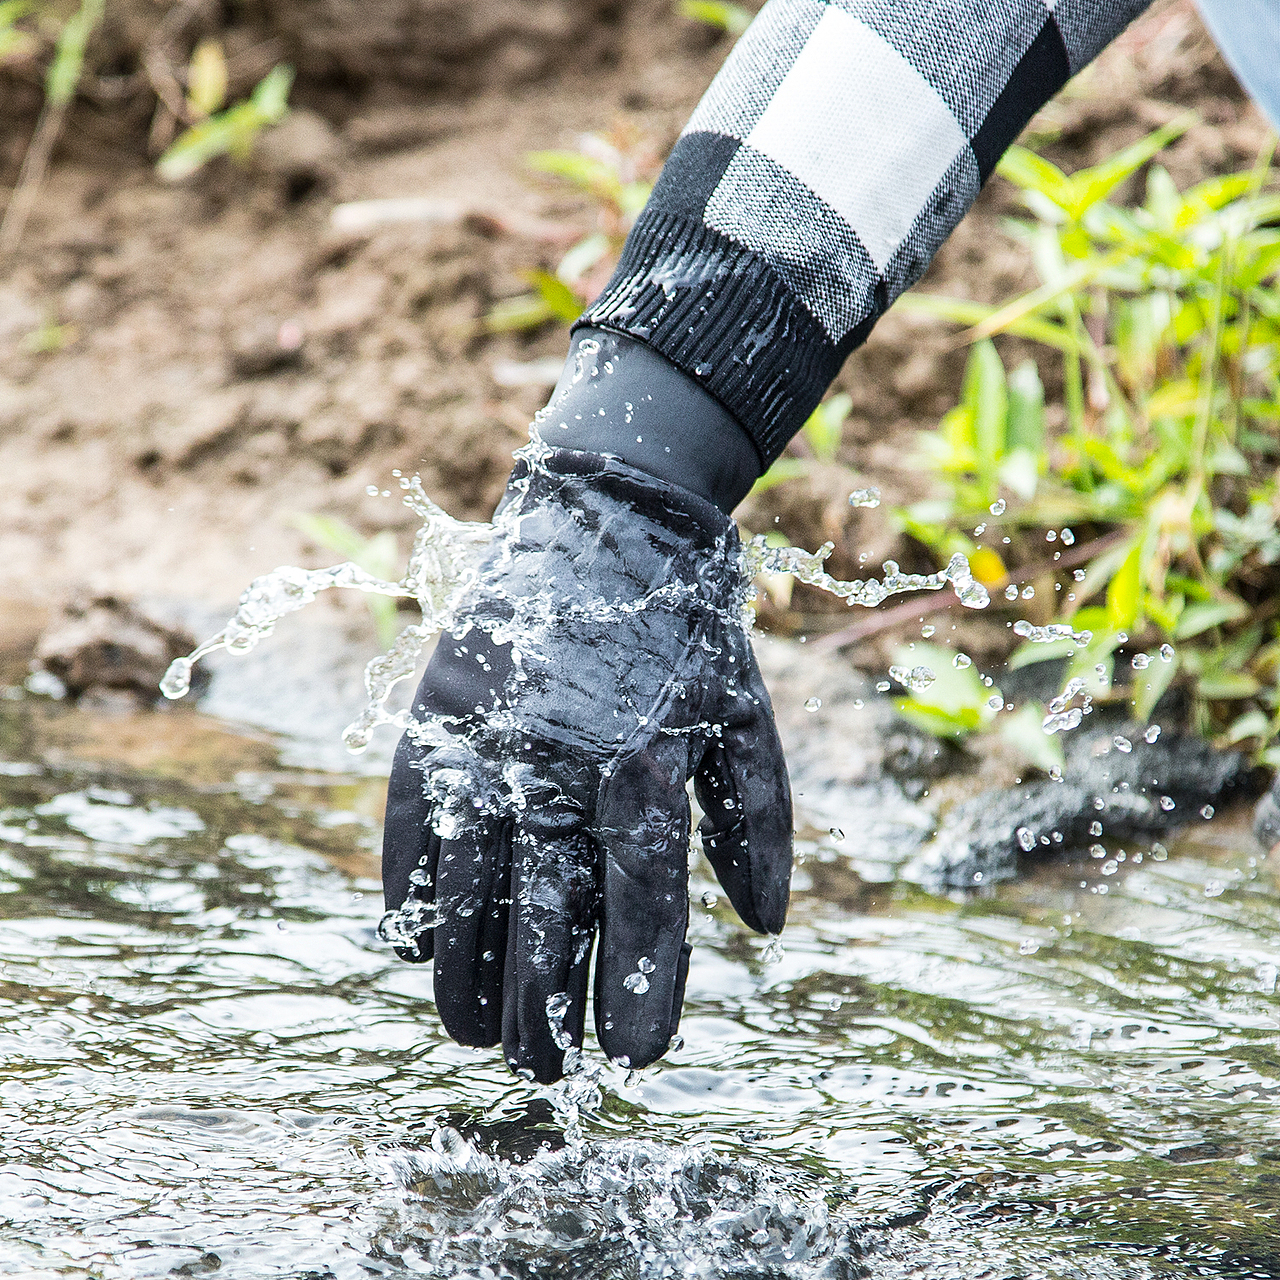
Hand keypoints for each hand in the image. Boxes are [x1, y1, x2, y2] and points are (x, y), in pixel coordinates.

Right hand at [379, 445, 791, 1082]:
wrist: (604, 511)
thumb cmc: (685, 625)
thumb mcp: (744, 713)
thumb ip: (759, 821)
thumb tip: (762, 930)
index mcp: (645, 758)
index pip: (641, 900)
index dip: (638, 984)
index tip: (636, 1058)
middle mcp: (559, 756)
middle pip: (546, 910)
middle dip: (546, 1005)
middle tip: (547, 1071)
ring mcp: (489, 734)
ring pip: (469, 881)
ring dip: (467, 970)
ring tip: (474, 1033)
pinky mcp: (438, 712)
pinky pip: (413, 822)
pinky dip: (410, 890)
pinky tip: (410, 945)